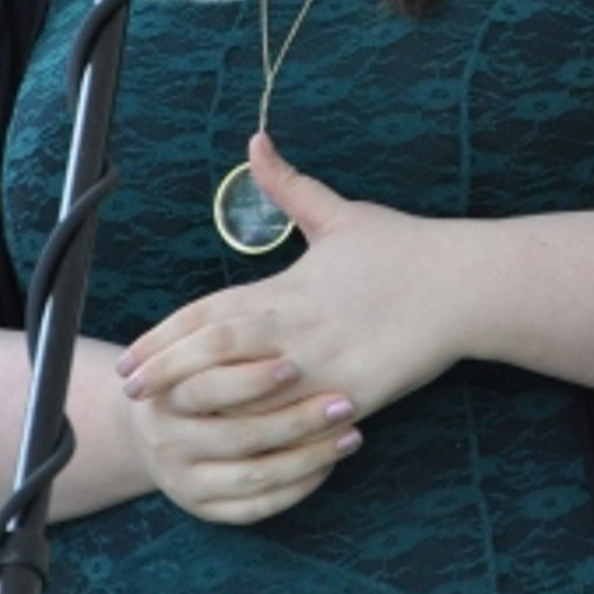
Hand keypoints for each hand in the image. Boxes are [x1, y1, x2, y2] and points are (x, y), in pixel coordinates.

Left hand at [117, 134, 460, 446]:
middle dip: (168, 373)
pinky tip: (236, 450)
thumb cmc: (402, 248)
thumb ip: (289, 187)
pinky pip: (297, 426)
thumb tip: (255, 143)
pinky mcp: (351, 398)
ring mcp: (323, 368)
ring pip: (249, 399)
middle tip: (130, 391)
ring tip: (167, 426)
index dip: (164, 337)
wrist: (464, 287)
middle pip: (215, 356)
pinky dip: (264, 436)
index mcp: (286, 288)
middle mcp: (296, 330)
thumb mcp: (340, 214)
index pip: (208, 314)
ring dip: (206, 411)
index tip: (130, 356)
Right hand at [123, 359, 363, 525]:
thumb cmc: (187, 373)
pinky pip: (257, 508)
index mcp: (163, 398)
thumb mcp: (187, 347)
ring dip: (310, 457)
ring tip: (352, 434)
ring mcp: (186, 484)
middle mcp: (169, 446)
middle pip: (238, 437)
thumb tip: (275, 313)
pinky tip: (328, 464)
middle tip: (345, 403)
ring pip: (255, 477)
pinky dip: (297, 488)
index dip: (250, 380)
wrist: (153, 428)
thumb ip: (216, 335)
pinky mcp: (205, 510)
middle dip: (296, 421)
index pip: (206, 389)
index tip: (296, 366)